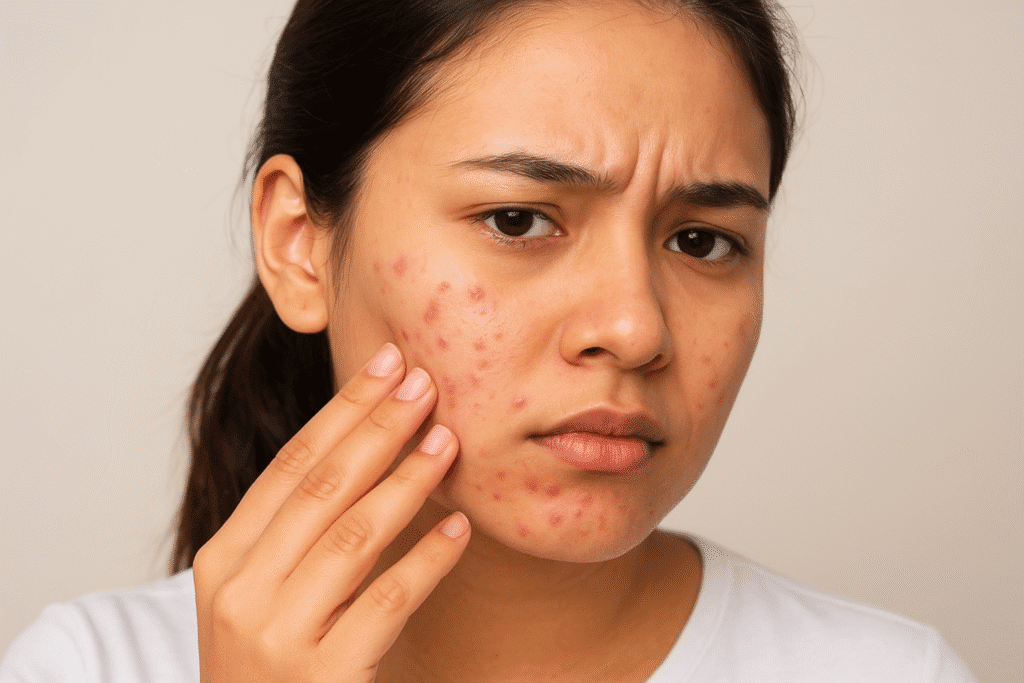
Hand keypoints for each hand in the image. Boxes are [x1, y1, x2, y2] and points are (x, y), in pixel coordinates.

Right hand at [192, 343, 468, 681]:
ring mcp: (278, 636)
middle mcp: (241, 592)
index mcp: (224, 560)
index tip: (387, 365)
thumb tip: (363, 446)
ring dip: (408, 482)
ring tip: (448, 442)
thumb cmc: (269, 665)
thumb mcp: (259, 593)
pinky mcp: (324, 675)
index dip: (344, 410)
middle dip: (378, 427)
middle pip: (322, 488)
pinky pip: (388, 601)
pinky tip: (459, 528)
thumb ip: (296, 531)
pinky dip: (428, 560)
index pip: (291, 466)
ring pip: (355, 536)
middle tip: (425, 383)